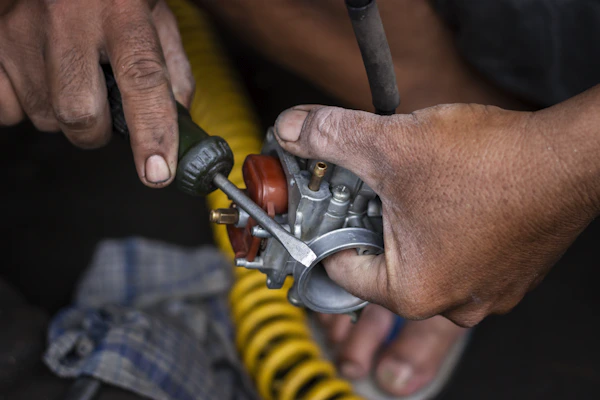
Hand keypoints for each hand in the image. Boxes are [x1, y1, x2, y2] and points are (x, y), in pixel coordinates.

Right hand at [0, 0, 193, 186]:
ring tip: (70, 78)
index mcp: (121, 9)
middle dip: (98, 131)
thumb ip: (172, 67)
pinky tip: (37, 77)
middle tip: (104, 111)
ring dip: (64, 116)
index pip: (142, 79)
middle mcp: (67, 17)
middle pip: (81, 114)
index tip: (158, 173)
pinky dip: (25, 107)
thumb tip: (178, 124)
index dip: (152, 133)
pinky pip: (7, 110)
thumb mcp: (154, 15)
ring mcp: (20, 29)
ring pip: (45, 117)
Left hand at [274, 97, 599, 326]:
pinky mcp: (507, 276)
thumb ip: (331, 137)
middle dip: (370, 225)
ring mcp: (484, 294)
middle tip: (372, 189)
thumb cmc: (493, 164)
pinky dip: (443, 232)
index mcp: (413, 291)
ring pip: (421, 262)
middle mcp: (451, 305)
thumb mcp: (391, 143)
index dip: (327, 231)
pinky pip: (457, 258)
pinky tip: (451, 199)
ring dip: (408, 227)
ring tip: (415, 189)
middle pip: (382, 267)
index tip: (328, 208)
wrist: (570, 158)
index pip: (341, 270)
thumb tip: (292, 130)